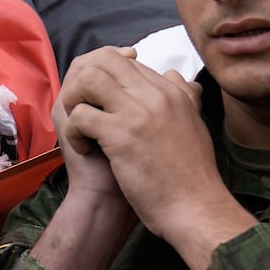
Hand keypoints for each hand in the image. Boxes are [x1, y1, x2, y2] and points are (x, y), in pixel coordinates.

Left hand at [64, 49, 248, 257]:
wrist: (195, 208)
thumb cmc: (192, 176)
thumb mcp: (195, 125)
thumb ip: (185, 97)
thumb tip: (175, 76)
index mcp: (171, 92)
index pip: (127, 62)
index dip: (105, 80)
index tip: (102, 106)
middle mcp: (155, 95)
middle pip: (106, 60)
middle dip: (84, 82)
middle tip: (83, 109)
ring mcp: (137, 113)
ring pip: (88, 79)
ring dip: (75, 100)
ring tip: (81, 126)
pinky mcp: (120, 136)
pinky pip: (81, 115)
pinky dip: (74, 131)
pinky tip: (84, 148)